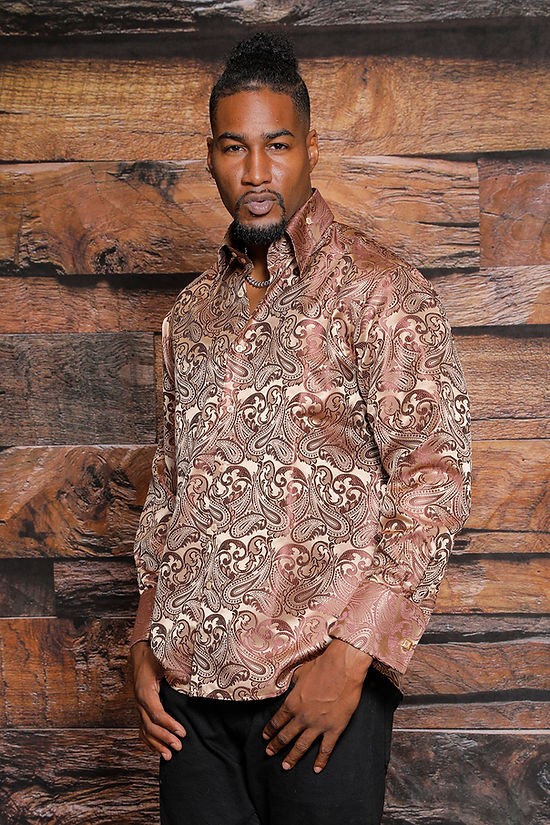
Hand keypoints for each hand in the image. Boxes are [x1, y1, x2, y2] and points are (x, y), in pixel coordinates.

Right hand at [130, 640, 185, 759]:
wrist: (142, 653)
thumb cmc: (155, 656)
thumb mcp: (166, 660)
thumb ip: (176, 670)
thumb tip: (188, 680)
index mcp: (145, 691)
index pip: (156, 714)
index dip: (169, 725)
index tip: (182, 732)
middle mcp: (140, 701)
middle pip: (150, 725)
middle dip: (165, 738)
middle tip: (179, 747)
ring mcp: (139, 705)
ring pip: (144, 730)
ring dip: (156, 744)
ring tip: (169, 756)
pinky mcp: (141, 707)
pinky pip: (142, 727)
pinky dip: (149, 740)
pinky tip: (157, 749)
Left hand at [262, 639, 371, 772]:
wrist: (342, 668)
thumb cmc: (322, 666)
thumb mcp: (301, 672)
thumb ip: (294, 683)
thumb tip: (292, 685)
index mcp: (292, 703)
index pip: (277, 720)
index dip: (269, 730)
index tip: (265, 737)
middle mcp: (302, 717)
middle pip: (285, 736)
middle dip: (276, 746)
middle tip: (269, 753)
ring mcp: (318, 725)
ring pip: (301, 746)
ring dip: (292, 757)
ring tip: (286, 766)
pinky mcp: (334, 729)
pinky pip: (326, 749)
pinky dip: (321, 760)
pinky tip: (317, 769)